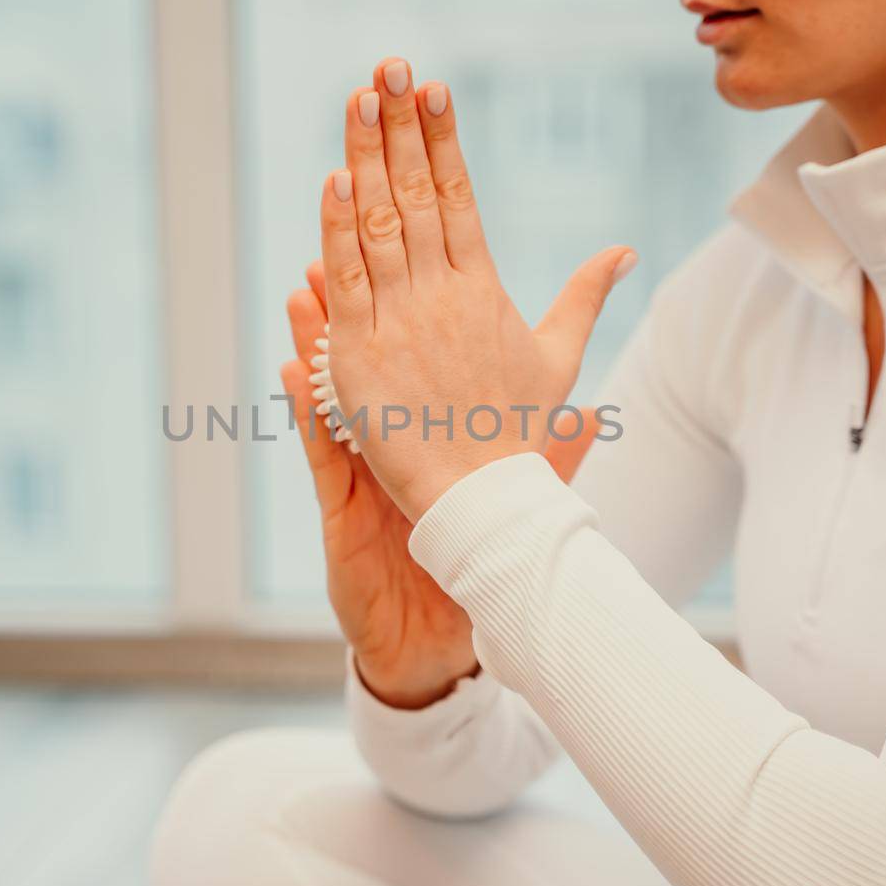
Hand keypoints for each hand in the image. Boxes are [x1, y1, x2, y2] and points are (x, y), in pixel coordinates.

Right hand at [280, 262, 602, 708]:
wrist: (439, 640)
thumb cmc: (468, 569)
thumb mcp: (512, 507)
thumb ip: (547, 458)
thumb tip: (591, 416)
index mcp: (427, 438)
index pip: (417, 361)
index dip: (412, 311)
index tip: (410, 254)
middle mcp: (388, 445)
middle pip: (370, 362)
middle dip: (356, 305)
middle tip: (346, 244)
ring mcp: (360, 475)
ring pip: (334, 396)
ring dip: (317, 343)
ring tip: (305, 289)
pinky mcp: (342, 510)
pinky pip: (321, 455)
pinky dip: (309, 415)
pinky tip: (295, 373)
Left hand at [319, 58, 636, 521]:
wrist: (484, 503)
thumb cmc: (518, 434)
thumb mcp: (557, 358)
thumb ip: (585, 296)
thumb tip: (626, 251)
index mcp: (483, 289)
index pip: (458, 195)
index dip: (442, 139)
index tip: (432, 88)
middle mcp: (442, 295)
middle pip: (418, 194)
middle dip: (402, 126)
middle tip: (388, 67)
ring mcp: (400, 322)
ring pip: (380, 225)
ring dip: (368, 157)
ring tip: (361, 99)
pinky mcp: (362, 356)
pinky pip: (349, 282)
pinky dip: (340, 230)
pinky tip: (335, 180)